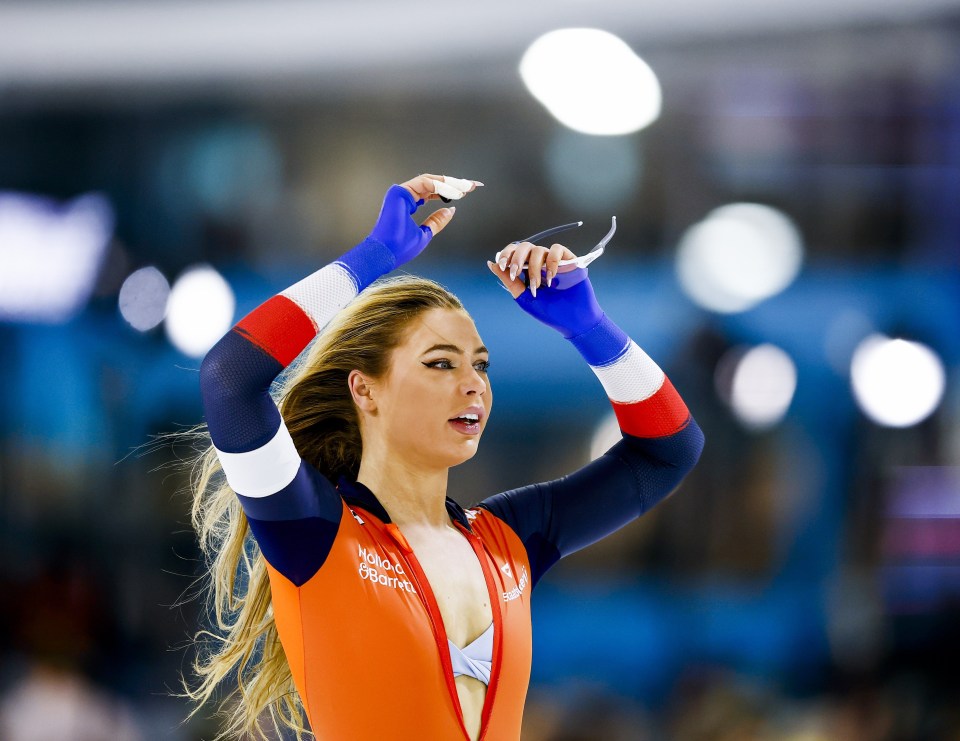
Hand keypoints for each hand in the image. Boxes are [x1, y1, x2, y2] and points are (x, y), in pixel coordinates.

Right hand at [368, 174, 482, 267]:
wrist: (385, 253)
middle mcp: (404, 197)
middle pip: (433, 184)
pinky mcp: (400, 191)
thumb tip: (451, 211)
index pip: (432, 193)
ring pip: (430, 182)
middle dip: (454, 184)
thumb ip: (436, 221)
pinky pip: (425, 183)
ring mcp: (401, 193)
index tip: (467, 192)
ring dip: (450, 184)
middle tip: (471, 185)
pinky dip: (441, 186)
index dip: (450, 192)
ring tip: (466, 188)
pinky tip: (454, 193)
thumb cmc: (400, 248)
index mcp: (408, 205)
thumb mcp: (425, 234)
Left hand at [487, 241, 604, 337]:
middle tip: (515, 273)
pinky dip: (551, 261)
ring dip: (534, 267)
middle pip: (525, 247)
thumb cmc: (550, 312)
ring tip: (538, 286)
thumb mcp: (524, 297)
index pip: (514, 253)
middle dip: (516, 258)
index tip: (502, 266)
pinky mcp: (569, 260)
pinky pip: (557, 249)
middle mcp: (540, 263)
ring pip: (539, 250)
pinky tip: (551, 277)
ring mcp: (554, 261)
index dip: (507, 254)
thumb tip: (491, 264)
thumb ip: (509, 281)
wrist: (573, 321)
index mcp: (527, 271)